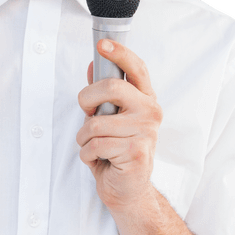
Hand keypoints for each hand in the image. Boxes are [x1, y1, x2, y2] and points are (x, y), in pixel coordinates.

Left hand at [76, 39, 161, 210]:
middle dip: (86, 100)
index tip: (102, 44)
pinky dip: (88, 155)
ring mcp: (146, 132)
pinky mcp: (136, 152)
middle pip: (110, 87)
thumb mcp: (108, 119)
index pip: (136, 68)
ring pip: (96, 123)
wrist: (128, 190)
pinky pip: (96, 145)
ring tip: (95, 147)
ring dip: (84, 138)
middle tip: (87, 114)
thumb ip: (102, 94)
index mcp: (145, 99)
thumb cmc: (117, 152)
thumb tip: (92, 64)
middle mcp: (150, 112)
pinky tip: (100, 160)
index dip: (119, 53)